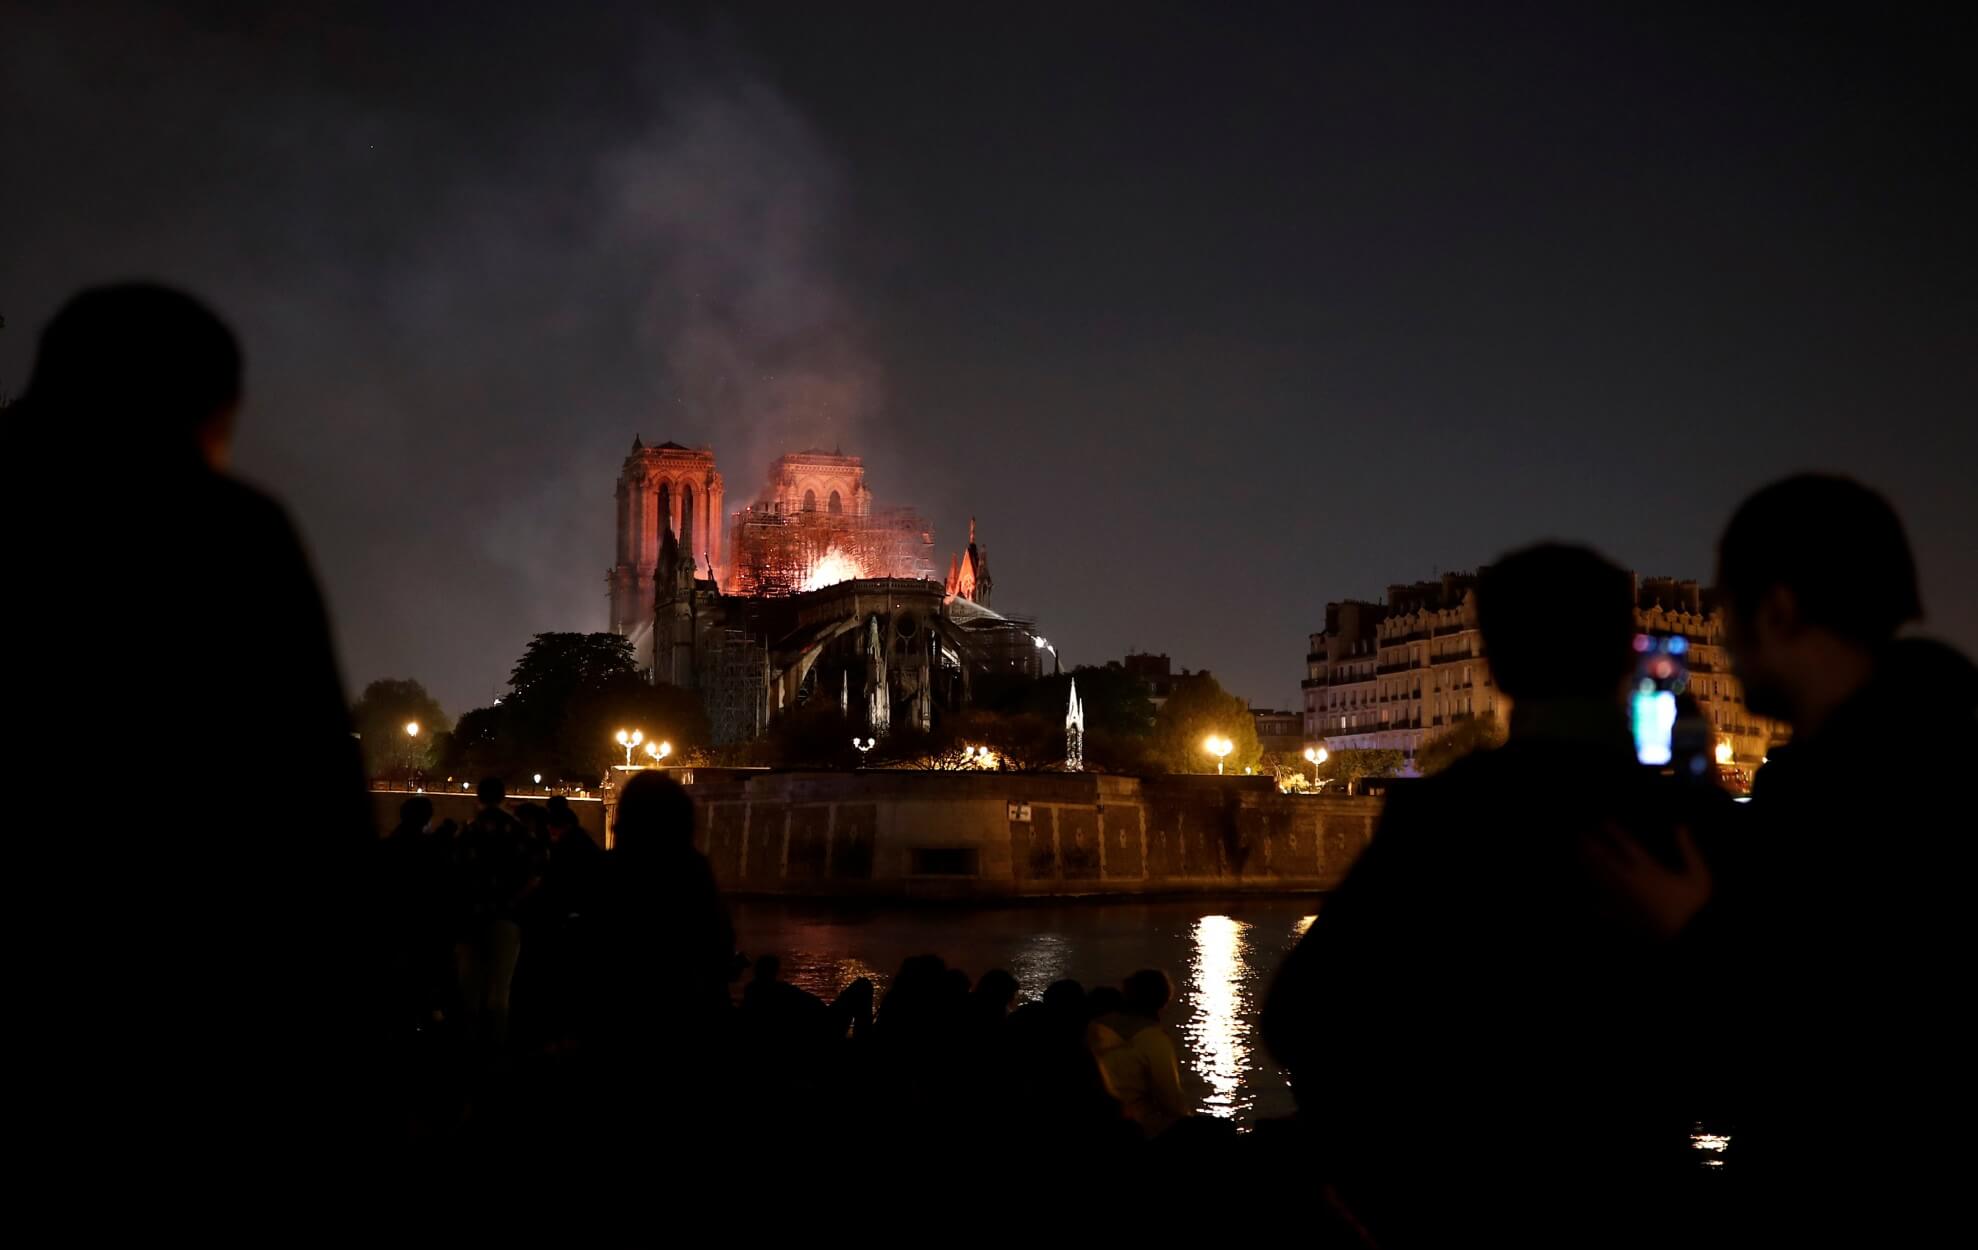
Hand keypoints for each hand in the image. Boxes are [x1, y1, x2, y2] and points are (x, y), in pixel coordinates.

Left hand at [1582, 822, 1712, 940]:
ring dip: (1589, 866)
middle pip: (1607, 861)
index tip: (1604, 822)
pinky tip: (1591, 899)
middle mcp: (1633, 882)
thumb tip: (1681, 826)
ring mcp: (1626, 900)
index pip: (1628, 845)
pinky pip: (1605, 907)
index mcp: (1651, 870)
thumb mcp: (1699, 875)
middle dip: (1592, 847)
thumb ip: (1688, 849)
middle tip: (1579, 836)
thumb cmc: (1696, 905)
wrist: (1690, 936)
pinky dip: (1597, 901)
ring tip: (1578, 855)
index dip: (1615, 832)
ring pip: (1602, 880)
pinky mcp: (1625, 917)